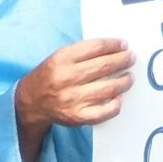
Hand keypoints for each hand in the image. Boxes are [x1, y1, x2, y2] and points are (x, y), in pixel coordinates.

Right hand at [16, 39, 134, 161]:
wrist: (31, 101)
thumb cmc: (50, 75)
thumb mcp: (59, 56)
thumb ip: (82, 52)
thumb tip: (113, 49)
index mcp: (62, 59)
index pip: (95, 48)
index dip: (113, 45)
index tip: (123, 45)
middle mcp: (67, 78)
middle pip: (104, 66)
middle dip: (122, 60)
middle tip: (131, 58)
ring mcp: (72, 99)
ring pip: (108, 88)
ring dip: (124, 81)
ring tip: (129, 77)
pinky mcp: (77, 116)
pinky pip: (103, 112)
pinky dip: (115, 105)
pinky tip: (119, 97)